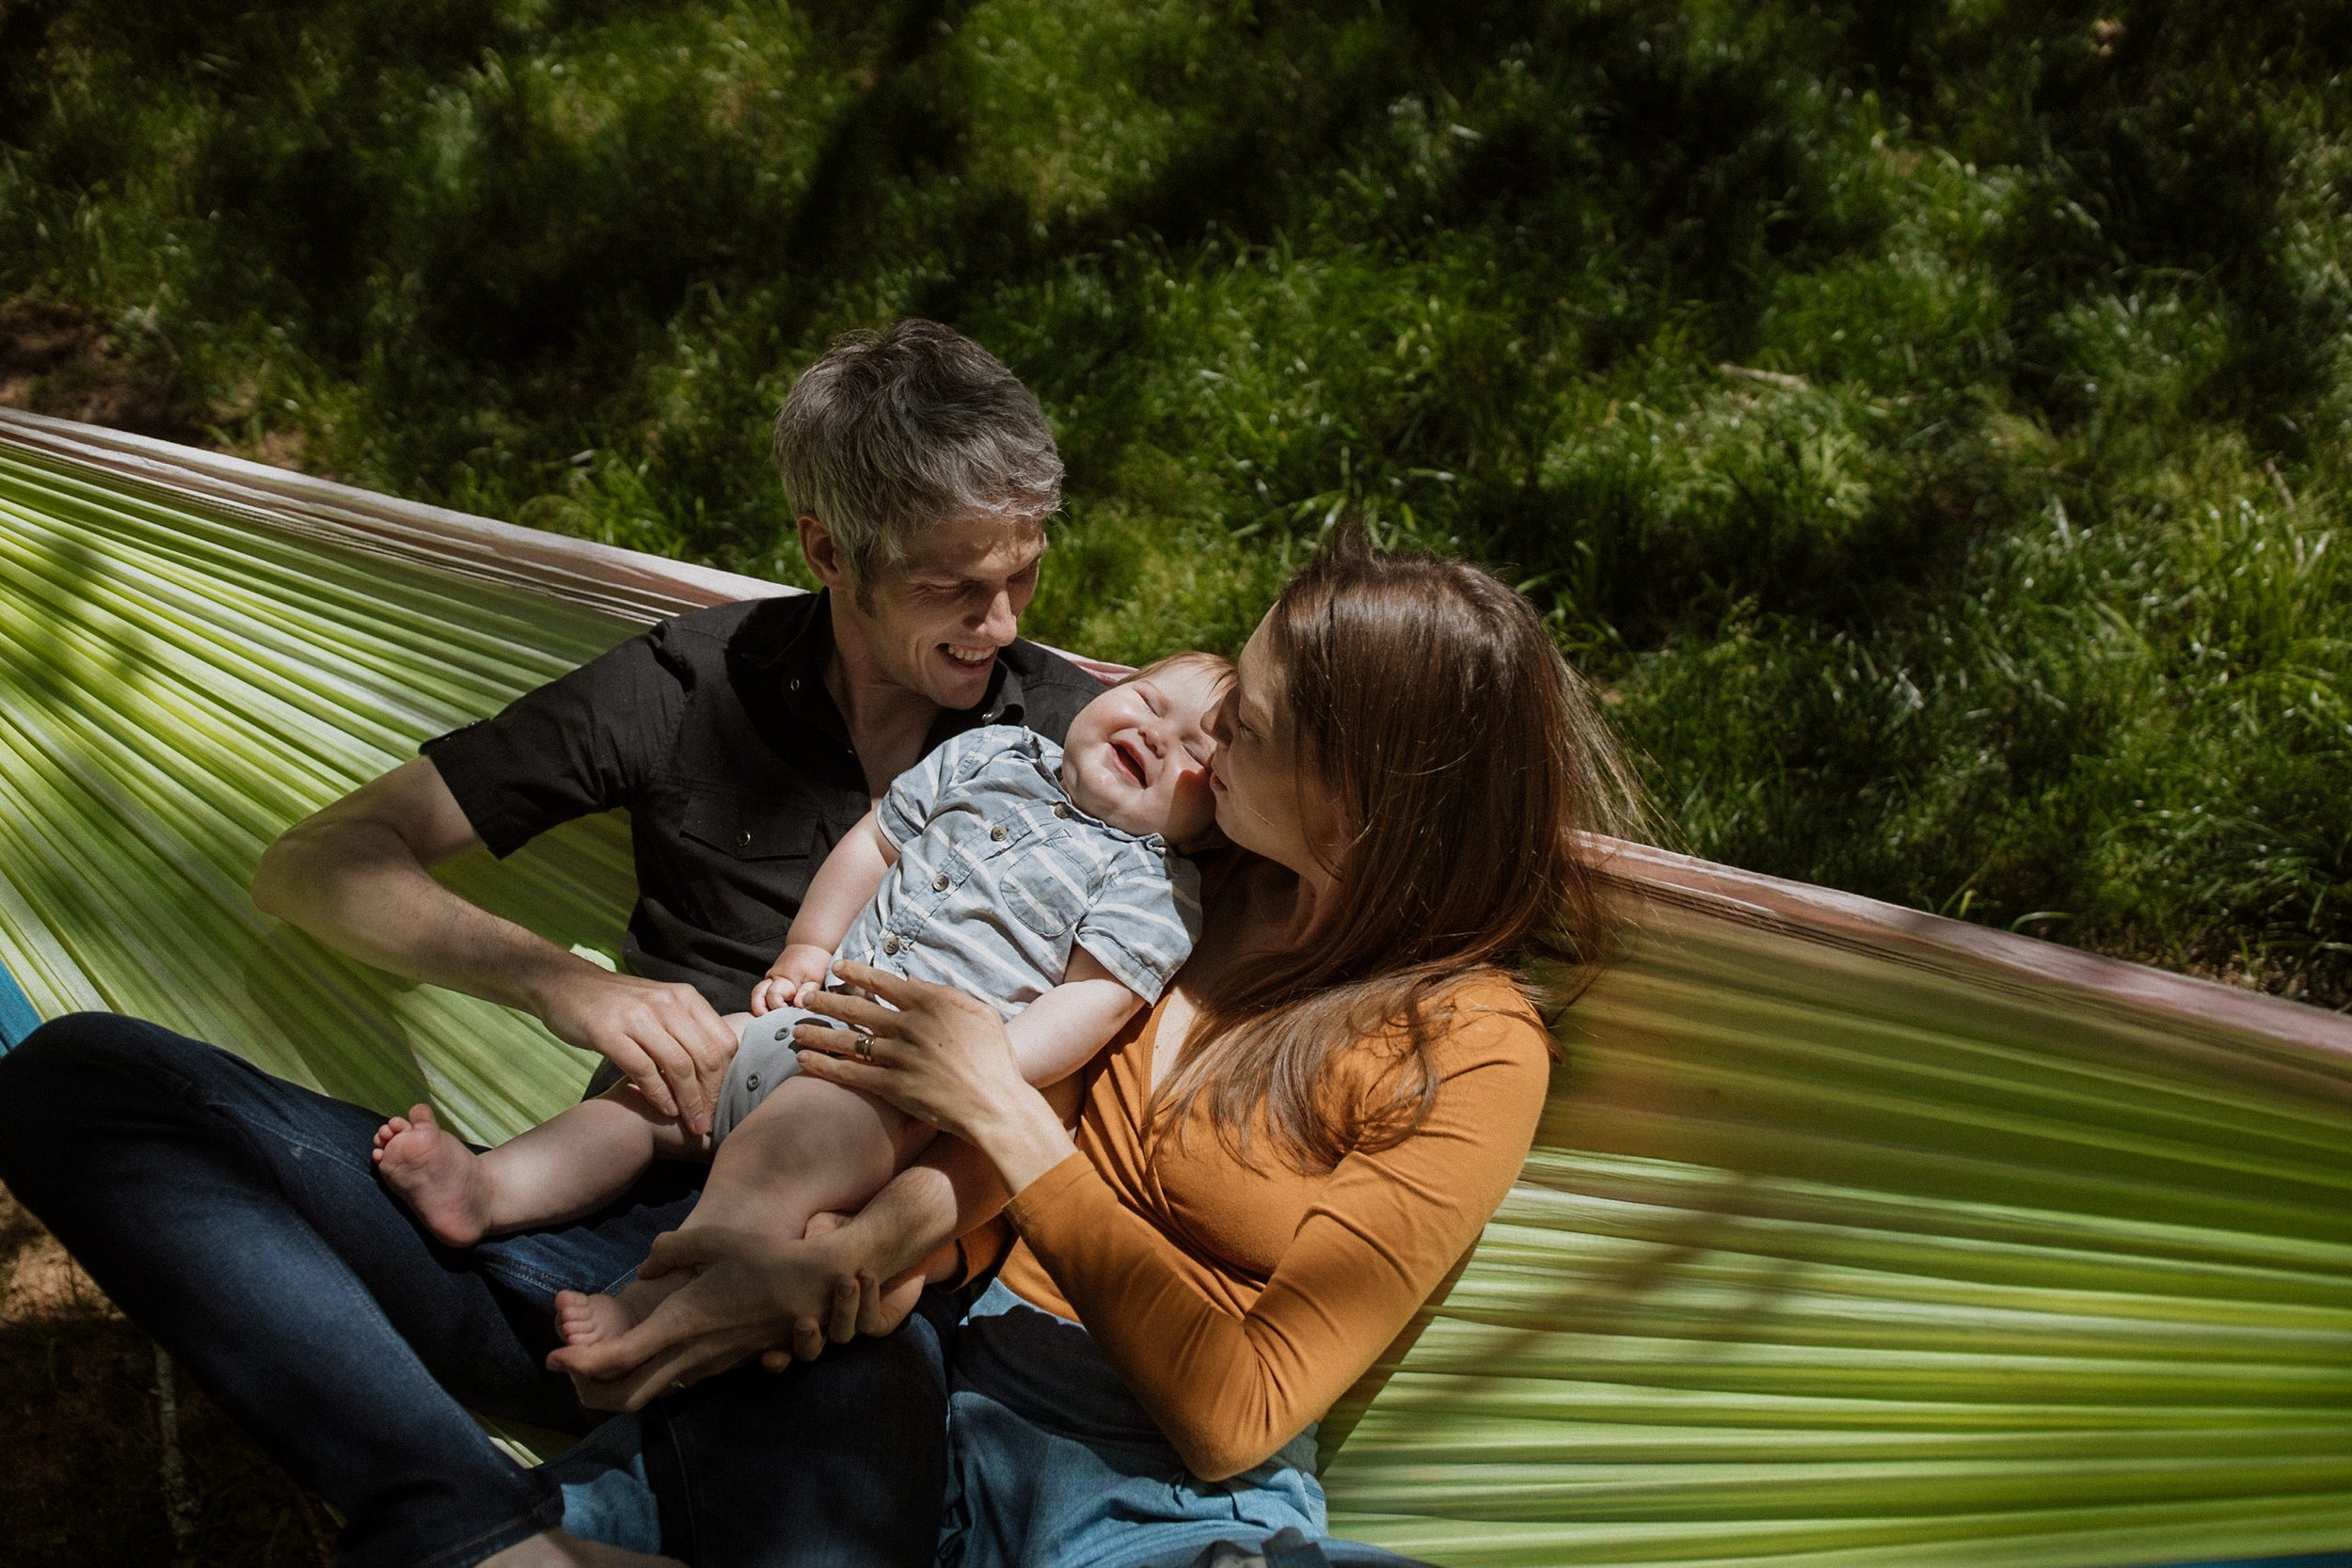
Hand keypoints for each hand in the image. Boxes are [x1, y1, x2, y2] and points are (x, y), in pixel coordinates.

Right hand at [534, 967, 736, 1136]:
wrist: (565, 984)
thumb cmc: (617, 1004)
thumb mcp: (660, 1006)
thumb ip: (687, 1029)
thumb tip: (717, 1069)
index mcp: (685, 997)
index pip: (722, 1041)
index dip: (728, 1077)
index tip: (723, 1102)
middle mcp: (666, 1003)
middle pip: (705, 1055)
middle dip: (711, 1094)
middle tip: (709, 1122)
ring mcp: (637, 1016)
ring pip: (678, 1065)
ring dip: (689, 1101)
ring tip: (693, 1123)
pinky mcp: (608, 1031)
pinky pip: (643, 1069)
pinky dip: (659, 1094)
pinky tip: (666, 1109)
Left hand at [548, 1222, 870, 1410]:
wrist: (816, 1288)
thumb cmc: (765, 1258)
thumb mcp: (713, 1239)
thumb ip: (670, 1249)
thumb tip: (645, 1268)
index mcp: (680, 1323)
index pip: (617, 1359)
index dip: (579, 1365)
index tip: (555, 1358)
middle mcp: (689, 1354)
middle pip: (625, 1394)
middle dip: (589, 1390)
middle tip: (569, 1366)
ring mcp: (707, 1365)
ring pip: (649, 1393)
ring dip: (616, 1387)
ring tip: (595, 1361)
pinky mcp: (721, 1365)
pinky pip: (672, 1382)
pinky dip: (645, 1378)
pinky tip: (641, 1353)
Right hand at [750, 943, 832, 1015]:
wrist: (809, 945)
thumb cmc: (814, 962)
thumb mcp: (815, 978)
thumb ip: (807, 993)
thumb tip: (798, 1006)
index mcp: (783, 978)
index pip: (773, 996)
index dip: (778, 1008)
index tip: (787, 1016)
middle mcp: (772, 978)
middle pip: (757, 995)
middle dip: (759, 1010)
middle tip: (767, 1023)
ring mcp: (769, 979)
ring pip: (757, 994)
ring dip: (759, 1008)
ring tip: (766, 1022)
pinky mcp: (770, 981)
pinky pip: (762, 993)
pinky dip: (764, 1004)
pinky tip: (771, 1015)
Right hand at [753, 1210, 932, 1368]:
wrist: (884, 1230)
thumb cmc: (842, 1229)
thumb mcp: (820, 1226)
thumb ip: (807, 1238)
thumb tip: (802, 1249)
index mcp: (796, 1306)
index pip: (778, 1343)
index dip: (774, 1357)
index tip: (767, 1354)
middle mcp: (821, 1322)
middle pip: (808, 1351)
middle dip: (806, 1342)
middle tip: (805, 1323)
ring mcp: (850, 1324)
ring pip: (841, 1335)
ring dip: (842, 1312)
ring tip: (846, 1282)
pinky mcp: (879, 1321)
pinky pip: (870, 1323)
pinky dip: (868, 1301)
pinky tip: (866, 1275)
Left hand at [794, 963, 1075, 1193]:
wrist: (997, 1105)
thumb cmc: (995, 1059)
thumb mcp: (979, 1013)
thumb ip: (944, 992)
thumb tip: (910, 979)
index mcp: (931, 1004)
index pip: (883, 982)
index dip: (856, 972)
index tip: (836, 967)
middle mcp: (910, 1026)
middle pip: (857, 1008)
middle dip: (826, 1001)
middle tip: (803, 997)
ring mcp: (899, 1057)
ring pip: (848, 1041)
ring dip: (817, 1034)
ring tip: (794, 1030)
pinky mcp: (893, 1087)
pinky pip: (851, 1074)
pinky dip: (825, 1067)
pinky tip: (806, 1062)